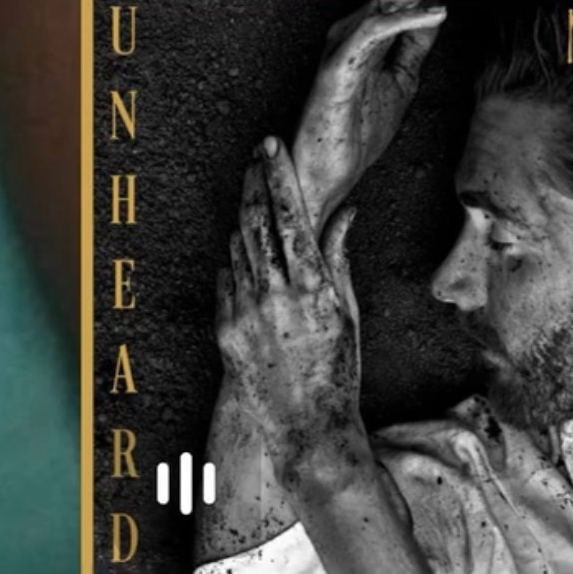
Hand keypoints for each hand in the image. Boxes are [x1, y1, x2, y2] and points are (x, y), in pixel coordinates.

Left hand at [215, 137, 364, 482]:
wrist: (307, 429)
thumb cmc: (337, 371)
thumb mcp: (348, 313)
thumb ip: (338, 258)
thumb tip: (345, 213)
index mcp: (312, 288)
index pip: (290, 214)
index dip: (278, 173)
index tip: (272, 144)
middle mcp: (276, 296)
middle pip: (256, 219)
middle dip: (254, 180)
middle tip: (255, 156)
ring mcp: (246, 313)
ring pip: (237, 244)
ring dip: (244, 215)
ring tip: (252, 196)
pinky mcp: (225, 331)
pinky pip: (225, 277)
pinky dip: (234, 257)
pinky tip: (243, 249)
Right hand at [292, 0, 445, 236]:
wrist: (327, 174)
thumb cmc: (356, 132)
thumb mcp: (399, 84)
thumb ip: (412, 50)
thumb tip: (435, 15)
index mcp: (360, 39)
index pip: (395, 3)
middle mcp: (347, 37)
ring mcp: (341, 49)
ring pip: (380, 6)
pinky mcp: (338, 66)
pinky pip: (373, 31)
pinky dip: (406, 19)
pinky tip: (434, 14)